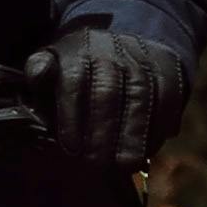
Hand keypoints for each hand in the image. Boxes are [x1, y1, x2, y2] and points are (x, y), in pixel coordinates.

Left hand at [36, 20, 191, 174]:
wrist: (126, 40)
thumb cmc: (80, 66)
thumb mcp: (53, 63)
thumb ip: (40, 72)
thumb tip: (37, 76)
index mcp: (77, 50)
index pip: (73, 82)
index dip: (72, 118)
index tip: (70, 150)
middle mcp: (111, 50)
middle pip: (107, 92)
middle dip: (102, 133)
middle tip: (96, 165)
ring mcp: (142, 59)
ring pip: (140, 97)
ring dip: (133, 136)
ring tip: (124, 166)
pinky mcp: (168, 70)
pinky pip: (167, 100)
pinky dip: (158, 128)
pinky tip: (147, 152)